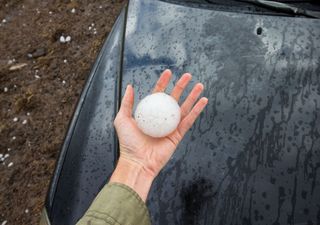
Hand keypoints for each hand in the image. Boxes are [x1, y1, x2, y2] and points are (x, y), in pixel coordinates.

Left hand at [110, 69, 207, 200]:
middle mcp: (161, 119)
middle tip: (188, 75)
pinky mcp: (178, 135)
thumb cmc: (128, 143)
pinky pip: (189, 120)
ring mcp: (171, 127)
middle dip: (181, 86)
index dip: (163, 82)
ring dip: (192, 96)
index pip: (158, 94)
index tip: (168, 72)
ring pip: (184, 108)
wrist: (137, 162)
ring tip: (199, 85)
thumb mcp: (122, 119)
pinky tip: (203, 100)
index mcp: (149, 114)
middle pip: (174, 99)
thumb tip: (130, 86)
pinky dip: (197, 110)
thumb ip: (127, 103)